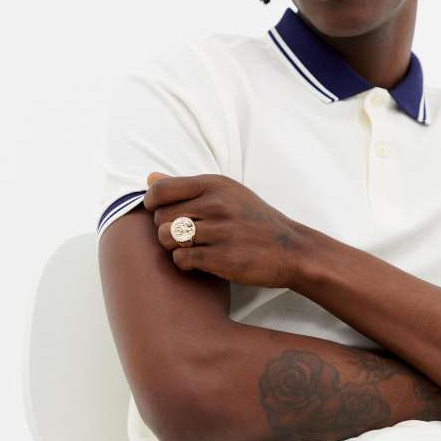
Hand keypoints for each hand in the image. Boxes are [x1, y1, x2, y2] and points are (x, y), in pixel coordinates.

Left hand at [144, 172, 303, 287]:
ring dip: (173, 246)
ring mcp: (220, 231)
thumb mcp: (227, 193)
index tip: (160, 212)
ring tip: (190, 247)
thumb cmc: (255, 220)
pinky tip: (199, 260)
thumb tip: (150, 178)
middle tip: (183, 235)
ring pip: (166, 238)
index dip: (152, 203)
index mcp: (215, 184)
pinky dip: (184, 262)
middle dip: (165, 228)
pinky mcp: (222, 258)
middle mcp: (216, 204)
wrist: (291, 249)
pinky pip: (180, 259)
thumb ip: (187, 187)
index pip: (161, 190)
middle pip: (160, 217)